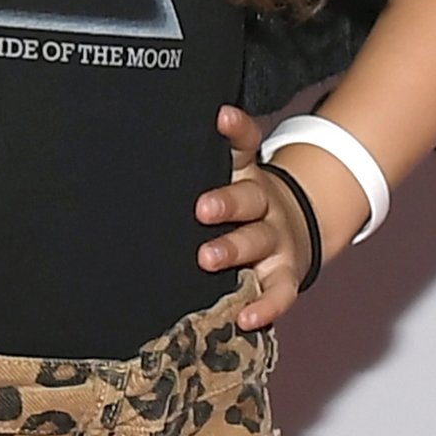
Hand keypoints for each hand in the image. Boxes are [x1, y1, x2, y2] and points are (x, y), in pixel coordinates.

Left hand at [199, 104, 323, 331]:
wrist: (296, 232)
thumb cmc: (244, 207)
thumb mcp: (230, 179)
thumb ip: (200, 167)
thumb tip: (140, 156)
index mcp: (247, 176)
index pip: (244, 146)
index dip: (235, 130)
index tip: (221, 117)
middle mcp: (265, 204)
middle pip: (248, 199)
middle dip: (225, 204)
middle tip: (201, 209)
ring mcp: (277, 240)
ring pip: (257, 242)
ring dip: (234, 250)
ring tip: (207, 259)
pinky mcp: (286, 274)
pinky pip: (280, 292)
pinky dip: (265, 306)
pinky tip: (246, 318)